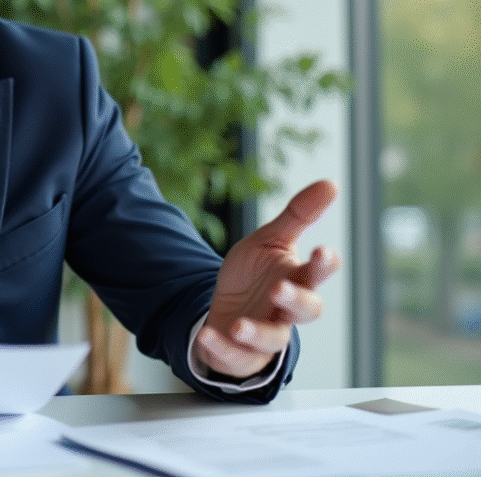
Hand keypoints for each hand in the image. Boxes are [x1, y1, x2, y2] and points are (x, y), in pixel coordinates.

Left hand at [193, 179, 340, 379]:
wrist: (225, 309)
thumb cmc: (255, 275)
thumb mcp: (270, 240)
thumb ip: (298, 215)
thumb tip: (331, 183)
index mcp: (296, 279)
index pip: (317, 274)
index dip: (323, 265)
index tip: (322, 251)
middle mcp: (287, 310)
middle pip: (306, 310)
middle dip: (296, 300)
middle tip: (279, 289)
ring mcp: (267, 334)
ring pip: (274, 340)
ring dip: (257, 333)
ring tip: (239, 325)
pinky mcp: (243, 354)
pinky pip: (236, 357)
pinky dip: (222, 349)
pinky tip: (208, 336)